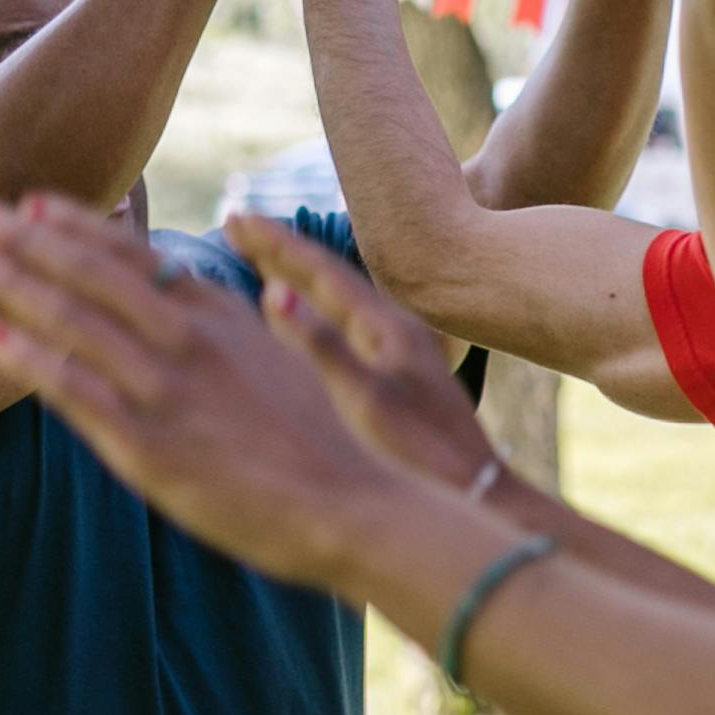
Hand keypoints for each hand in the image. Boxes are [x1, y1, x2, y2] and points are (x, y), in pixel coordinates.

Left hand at [0, 196, 434, 592]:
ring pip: (74, 320)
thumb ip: (240, 324)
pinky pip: (76, 389)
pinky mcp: (150, 444)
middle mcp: (189, 339)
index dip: (77, 226)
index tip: (32, 204)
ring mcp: (166, 389)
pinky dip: (30, 357)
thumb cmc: (324, 443)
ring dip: (14, 283)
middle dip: (28, 240)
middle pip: (93, 273)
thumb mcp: (287, 360)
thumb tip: (213, 290)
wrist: (354, 506)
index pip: (136, 255)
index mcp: (222, 314)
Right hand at [231, 216, 498, 497]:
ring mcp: (400, 354)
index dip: (274, 245)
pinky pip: (347, 329)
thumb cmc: (421, 456)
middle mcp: (395, 331)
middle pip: (329, 278)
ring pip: (339, 303)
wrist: (480, 496)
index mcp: (387, 329)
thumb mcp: (364, 401)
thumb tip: (274, 293)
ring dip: (298, 279)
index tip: (234, 218)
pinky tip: (306, 324)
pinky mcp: (401, 378)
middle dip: (281, 252)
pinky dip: (315, 314)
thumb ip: (320, 347)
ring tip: (262, 262)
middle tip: (237, 224)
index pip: (320, 272)